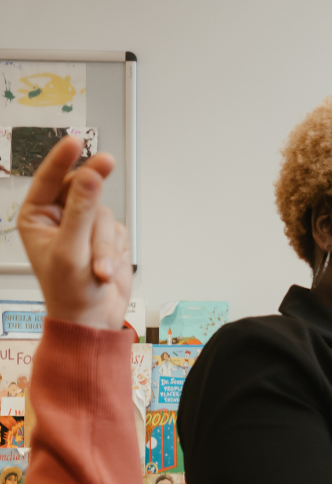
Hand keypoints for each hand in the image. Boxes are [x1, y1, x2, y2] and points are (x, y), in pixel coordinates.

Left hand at [18, 136, 129, 329]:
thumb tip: (90, 176)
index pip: (49, 180)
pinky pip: (119, 229)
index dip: (62, 158)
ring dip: (104, 242)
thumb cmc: (68, 292)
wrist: (92, 320)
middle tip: (108, 161)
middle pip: (83, 190)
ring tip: (98, 267)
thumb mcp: (71, 250)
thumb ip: (82, 211)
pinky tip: (106, 267)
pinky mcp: (107, 238)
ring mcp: (84, 228)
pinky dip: (116, 249)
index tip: (75, 139)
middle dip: (94, 195)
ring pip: (104, 213)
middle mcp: (60, 219)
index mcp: (37, 218)